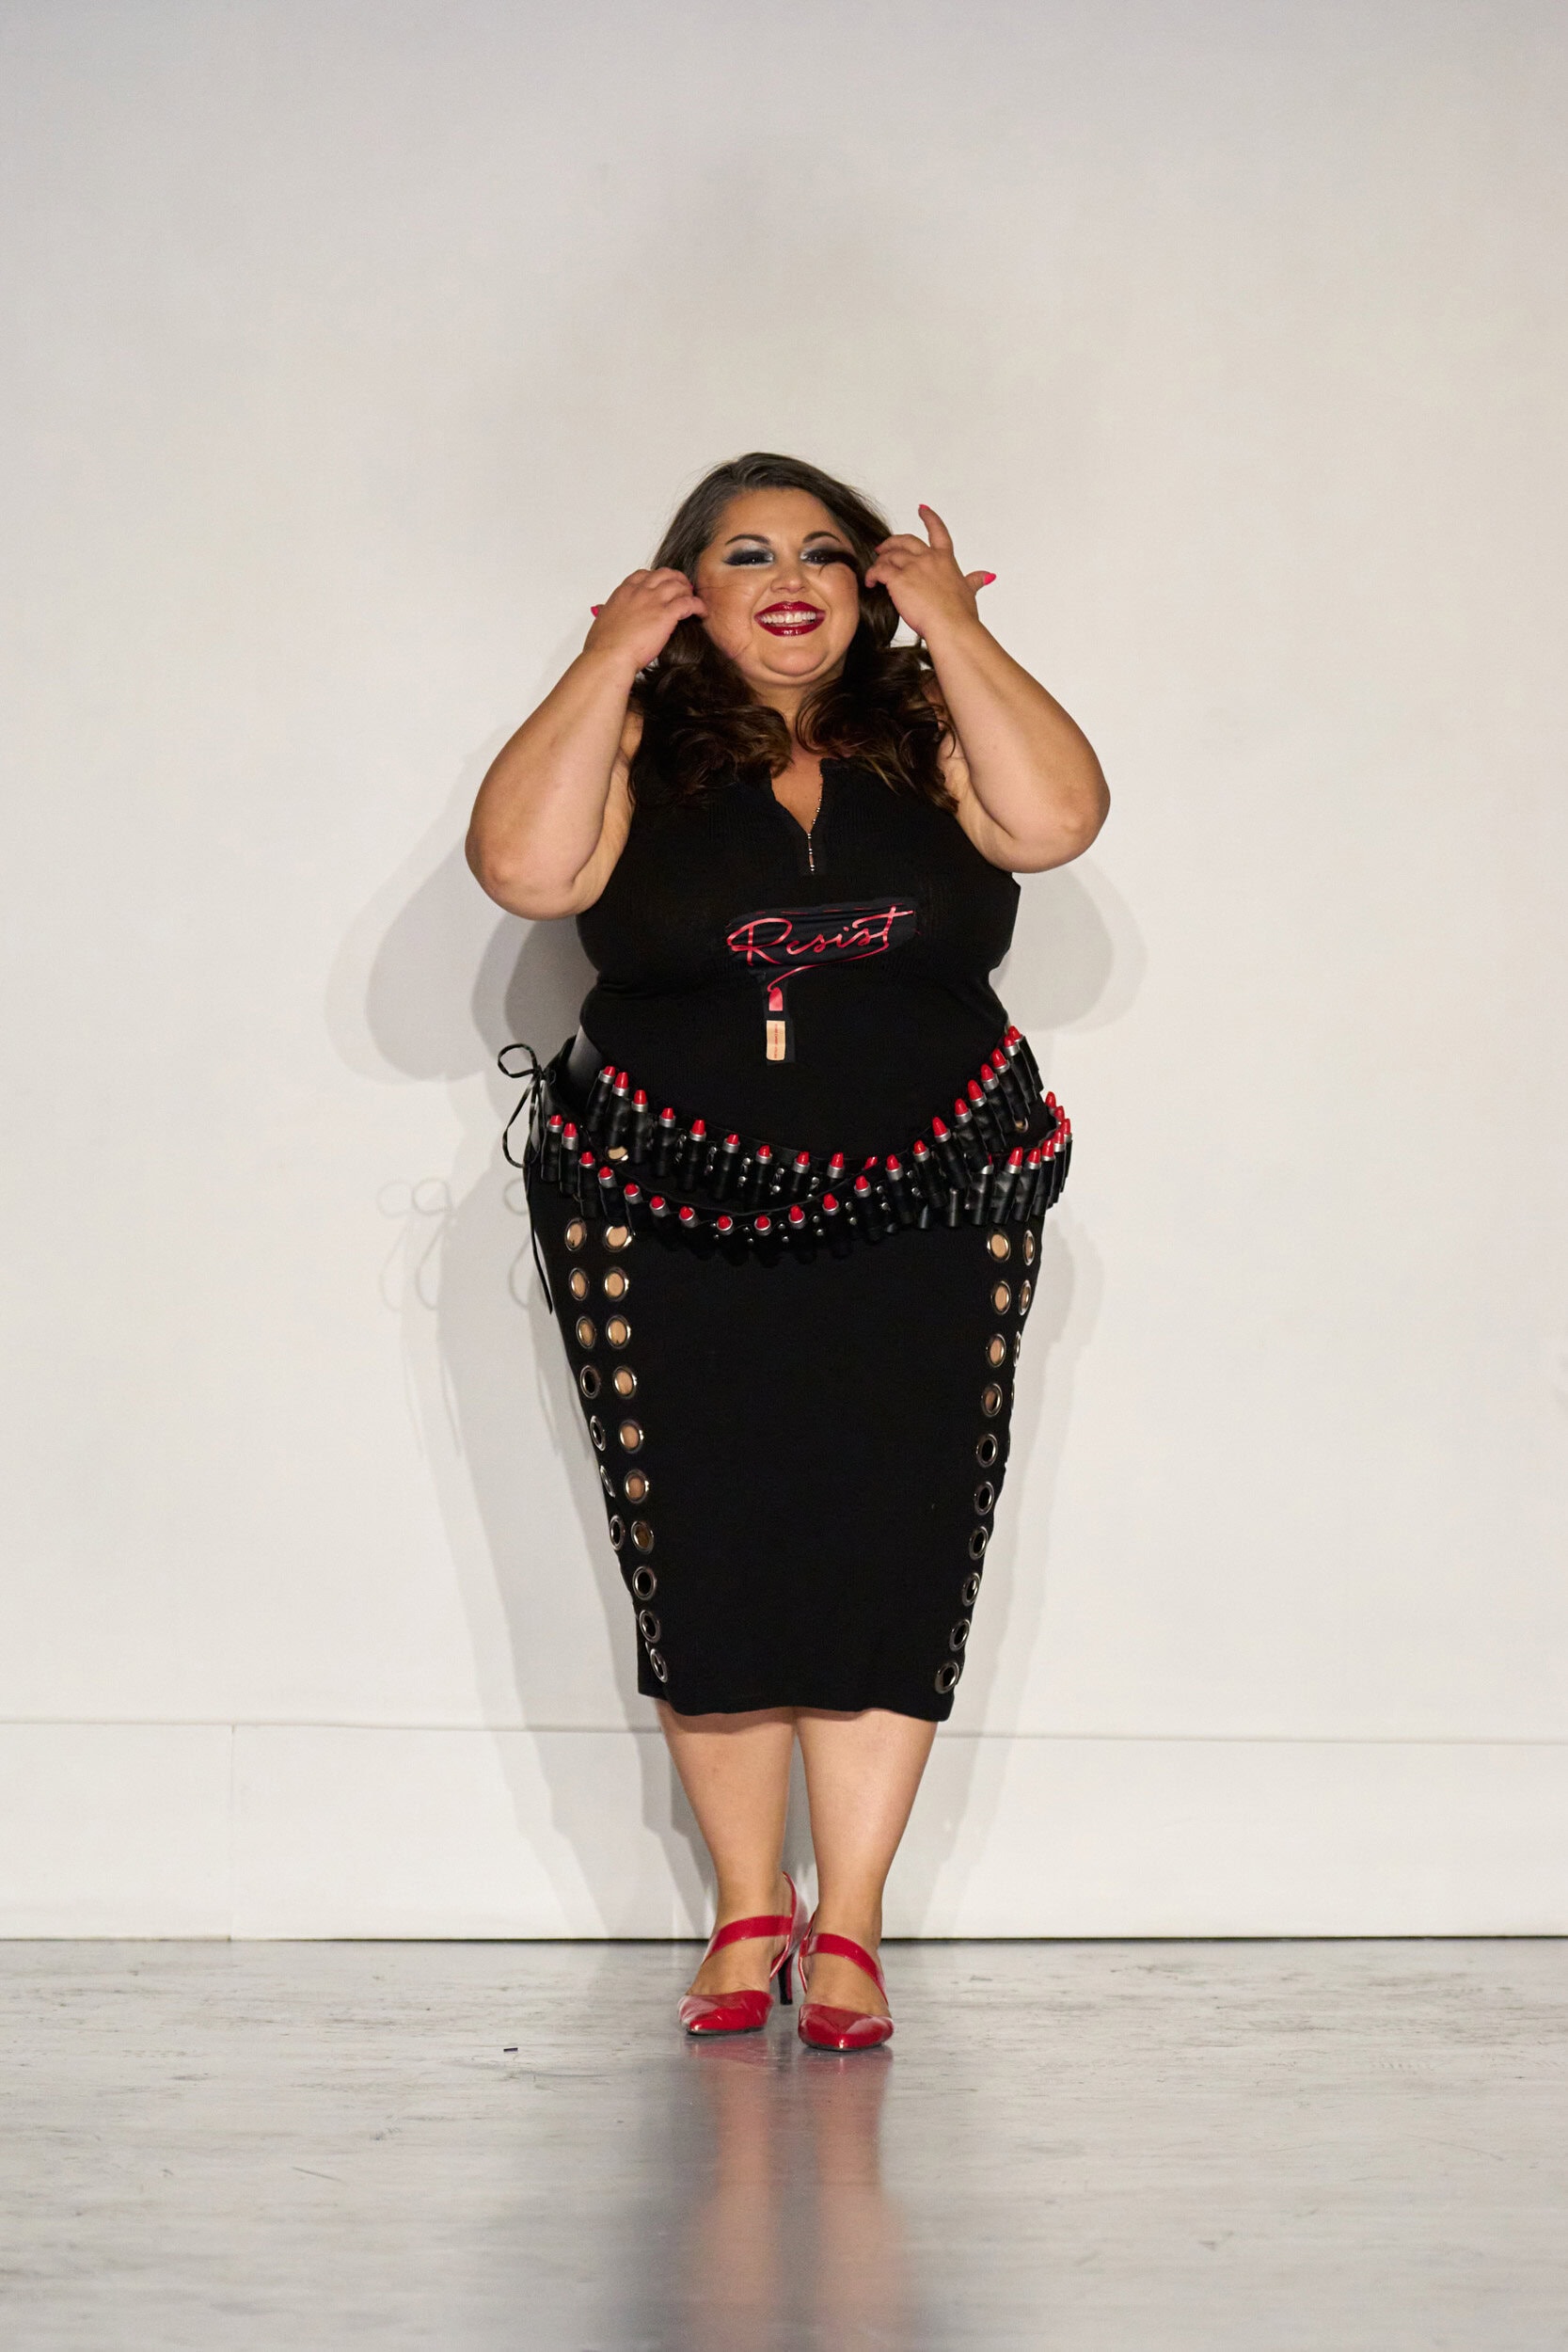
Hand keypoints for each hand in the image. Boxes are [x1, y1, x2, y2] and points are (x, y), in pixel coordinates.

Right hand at [584, 567, 706, 671]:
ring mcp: (654, 601)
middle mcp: (640, 592)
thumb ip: (609, 613)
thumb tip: (606, 613)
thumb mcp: (603, 621)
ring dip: (688, 591)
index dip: (657, 578)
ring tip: (693, 600)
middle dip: (676, 579)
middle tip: (683, 588)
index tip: (662, 584)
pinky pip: (689, 603)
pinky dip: (698, 605)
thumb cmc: (603, 645)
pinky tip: (702, 612)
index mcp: (624, 592)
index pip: (644, 575)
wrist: (609, 656)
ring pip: (679, 585)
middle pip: (665, 575)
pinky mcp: (666, 615)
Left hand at [862, 505, 992, 641]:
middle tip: (883, 548)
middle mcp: (928, 558)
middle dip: (892, 542)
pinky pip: (879, 571)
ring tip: (874, 571)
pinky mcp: (898, 580)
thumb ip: (974, 581)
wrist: (951, 626)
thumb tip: (986, 576)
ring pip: (890, 556)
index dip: (929, 518)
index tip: (922, 509)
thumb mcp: (969, 592)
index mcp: (945, 559)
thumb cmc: (961, 614)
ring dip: (880, 562)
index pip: (938, 532)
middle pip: (906, 541)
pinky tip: (870, 582)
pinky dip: (872, 574)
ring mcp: (912, 567)